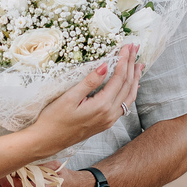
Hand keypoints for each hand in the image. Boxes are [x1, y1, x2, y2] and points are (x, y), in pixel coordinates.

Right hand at [28, 44, 141, 158]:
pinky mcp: (105, 123)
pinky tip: (132, 86)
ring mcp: (109, 120)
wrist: (47, 140)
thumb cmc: (53, 118)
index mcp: (102, 106)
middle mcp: (110, 114)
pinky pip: (124, 105)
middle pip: (127, 86)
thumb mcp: (69, 97)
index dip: (124, 60)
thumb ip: (89, 82)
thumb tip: (105, 66)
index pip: (119, 78)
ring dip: (135, 79)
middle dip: (132, 65)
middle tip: (136, 48)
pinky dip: (130, 92)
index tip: (127, 46)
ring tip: (139, 64)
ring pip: (129, 97)